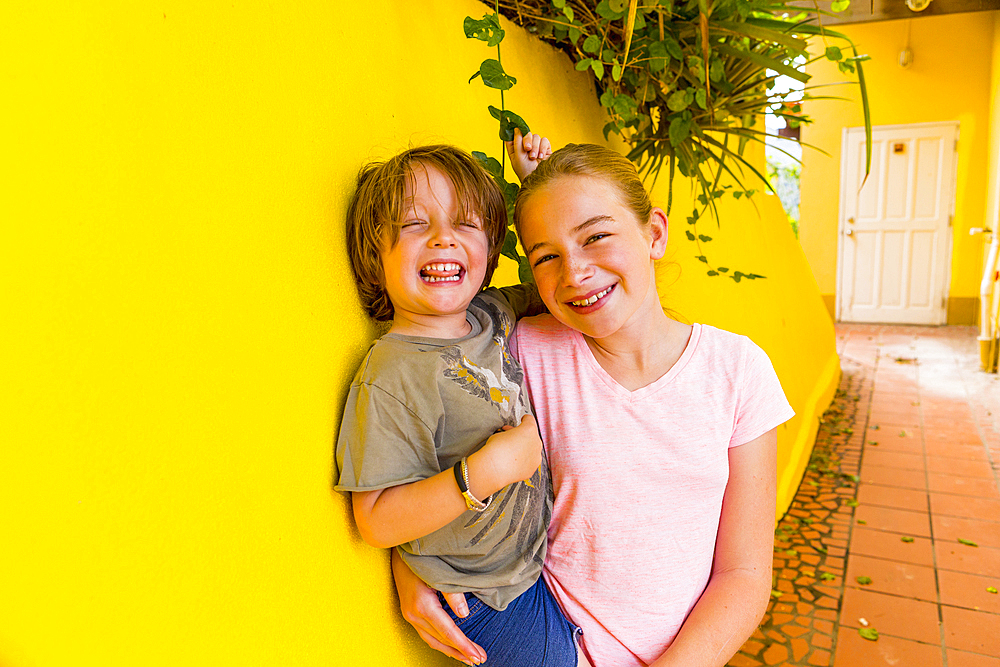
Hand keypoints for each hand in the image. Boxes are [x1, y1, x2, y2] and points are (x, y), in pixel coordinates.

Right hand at [391, 549, 487, 665]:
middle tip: (480, 659)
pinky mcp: (410, 614)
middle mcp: (414, 614)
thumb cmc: (422, 559)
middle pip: (441, 640)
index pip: (448, 632)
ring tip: (468, 658)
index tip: (478, 655)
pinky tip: (451, 646)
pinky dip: (441, 643)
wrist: (399, 553)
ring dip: (451, 651)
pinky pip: (427, 635)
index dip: (464, 645)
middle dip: (461, 652)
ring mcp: (410, 616)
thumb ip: (452, 593)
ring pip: (433, 641)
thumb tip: (464, 614)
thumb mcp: (439, 573)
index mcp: (423, 606)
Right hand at [473, 414, 542, 491]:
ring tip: (512, 452)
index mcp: (529, 430)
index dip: (524, 419)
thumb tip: (510, 437)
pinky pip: (530, 462)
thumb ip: (509, 433)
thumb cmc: (495, 450)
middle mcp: (536, 442)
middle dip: (522, 436)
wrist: (493, 469)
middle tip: (511, 438)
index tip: (523, 420)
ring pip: (532, 449)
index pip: (529, 420)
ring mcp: (536, 457)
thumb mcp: (500, 434)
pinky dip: (524, 461)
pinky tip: (514, 462)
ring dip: (524, 449)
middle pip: (531, 435)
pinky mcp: (532, 468)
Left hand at [506, 128, 551, 182]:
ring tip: (535, 157)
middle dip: (527, 140)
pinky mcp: (545, 148)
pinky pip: (544, 141)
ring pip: (536, 136)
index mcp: (515, 148)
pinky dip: (543, 147)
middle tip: (527, 148)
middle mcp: (525, 146)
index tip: (515, 128)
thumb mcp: (518, 156)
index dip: (515, 131)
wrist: (538, 179)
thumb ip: (517, 142)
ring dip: (535, 146)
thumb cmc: (525, 171)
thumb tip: (517, 129)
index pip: (514, 135)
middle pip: (526, 133)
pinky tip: (541, 156)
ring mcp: (535, 147)